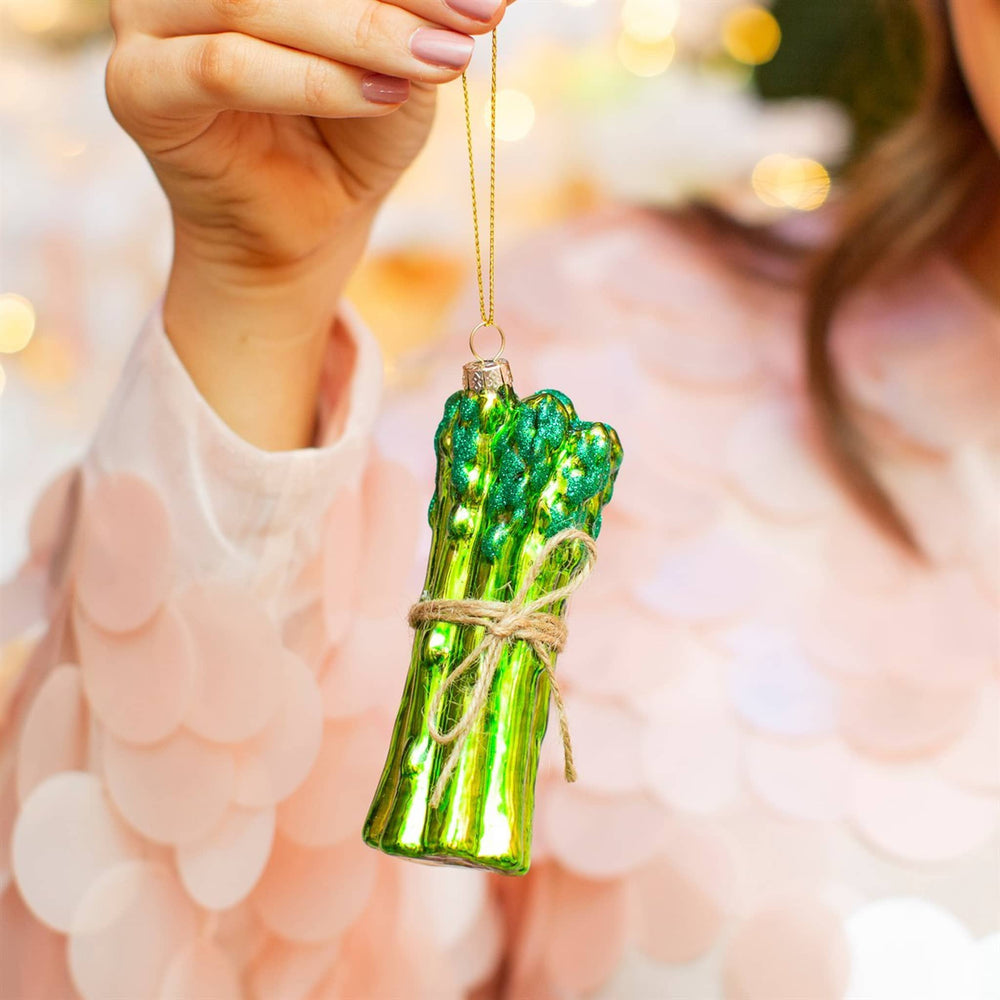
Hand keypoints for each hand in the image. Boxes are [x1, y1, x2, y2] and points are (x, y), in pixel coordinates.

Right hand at [106, 0, 507, 448]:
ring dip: (362, 32)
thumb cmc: (349, 141)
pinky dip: (311, 79)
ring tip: (441, 63)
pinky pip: (224, 68)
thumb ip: (414, 24)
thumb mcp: (398, 73)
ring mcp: (151, 25)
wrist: (300, 235)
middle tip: (476, 19)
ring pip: (257, 5)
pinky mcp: (138, 87)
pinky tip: (383, 96)